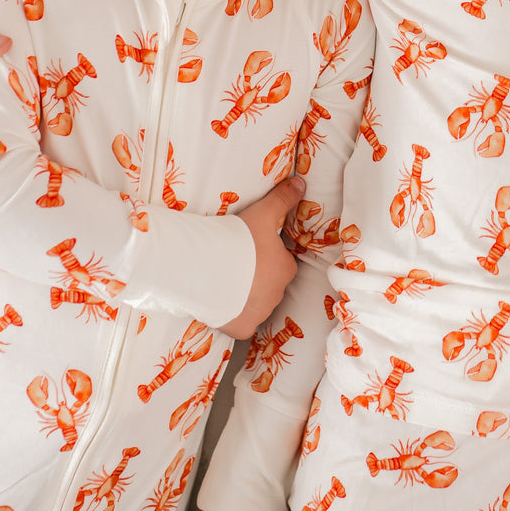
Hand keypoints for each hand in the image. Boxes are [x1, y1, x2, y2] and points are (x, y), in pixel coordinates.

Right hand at [217, 176, 305, 339]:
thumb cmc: (239, 240)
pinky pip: (241, 324)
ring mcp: (259, 314)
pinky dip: (233, 318)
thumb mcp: (263, 213)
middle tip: (236, 265)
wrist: (208, 269)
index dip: (267, 256)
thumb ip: (283, 198)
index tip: (251, 251)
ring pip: (255, 305)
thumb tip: (301, 183)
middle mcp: (276, 294)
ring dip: (245, 296)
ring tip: (224, 282)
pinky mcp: (241, 328)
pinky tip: (221, 307)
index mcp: (285, 269)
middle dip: (257, 278)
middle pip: (269, 285)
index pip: (282, 263)